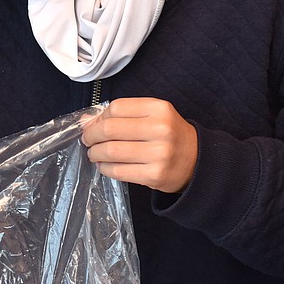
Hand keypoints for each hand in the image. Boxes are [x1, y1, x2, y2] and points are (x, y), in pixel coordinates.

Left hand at [82, 98, 197, 192]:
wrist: (197, 160)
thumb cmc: (169, 135)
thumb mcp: (151, 116)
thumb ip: (120, 115)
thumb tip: (85, 121)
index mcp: (158, 108)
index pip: (116, 108)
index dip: (98, 118)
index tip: (92, 125)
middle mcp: (160, 129)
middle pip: (110, 129)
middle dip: (91, 136)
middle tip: (88, 140)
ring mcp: (159, 153)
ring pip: (111, 151)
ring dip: (95, 153)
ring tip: (94, 154)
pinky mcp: (155, 175)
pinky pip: (119, 171)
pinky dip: (105, 169)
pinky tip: (104, 166)